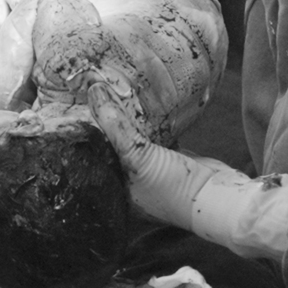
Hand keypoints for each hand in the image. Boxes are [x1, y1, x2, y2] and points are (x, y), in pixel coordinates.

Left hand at [91, 90, 287, 257]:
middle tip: (85, 94)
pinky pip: (151, 133)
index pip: (88, 161)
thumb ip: (116, 126)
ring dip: (124, 119)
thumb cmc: (174, 189)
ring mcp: (149, 170)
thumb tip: (94, 90)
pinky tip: (139, 99)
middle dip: (100, 124)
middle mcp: (128, 183)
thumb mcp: (139, 158)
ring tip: (107, 90)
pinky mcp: (167, 156)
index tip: (68, 110)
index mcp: (113, 194)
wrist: (219, 196)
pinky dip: (147, 119)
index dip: (80, 138)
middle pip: (108, 148)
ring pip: (129, 139)